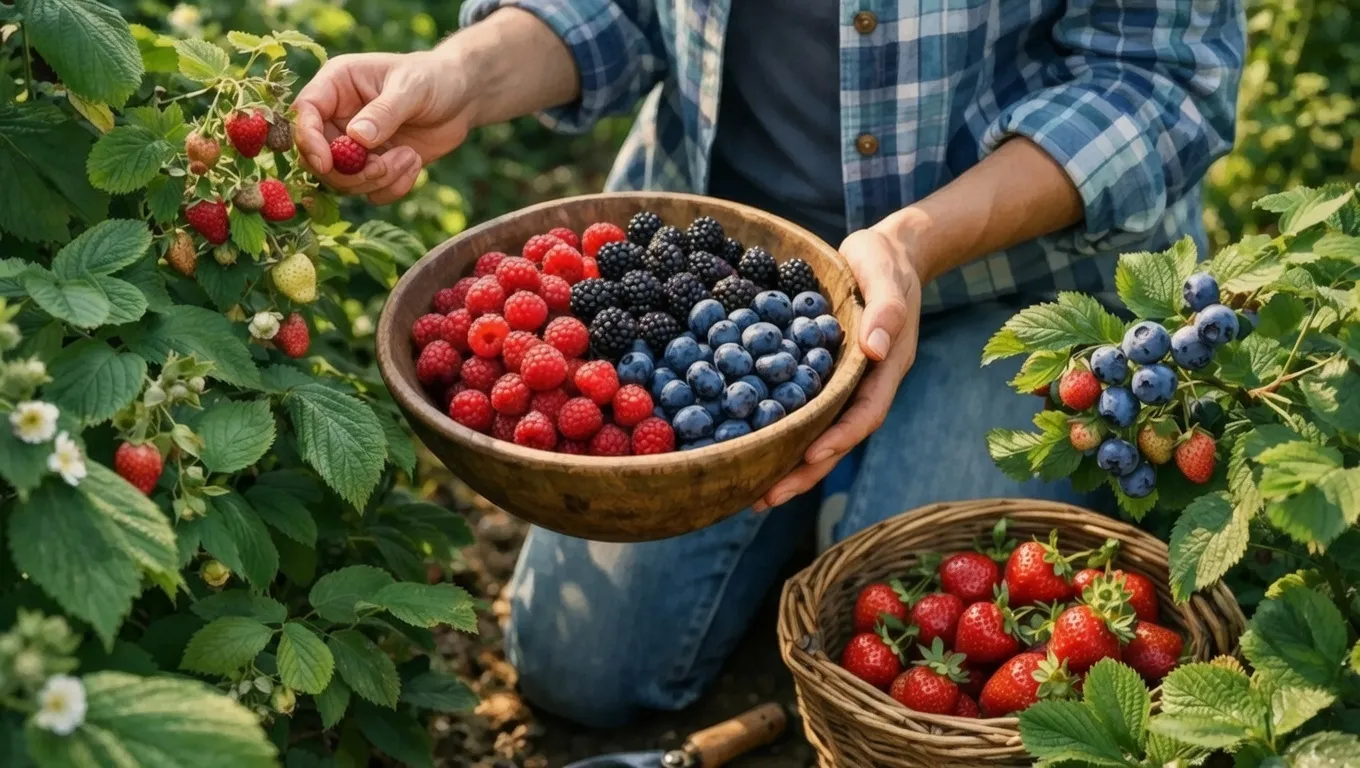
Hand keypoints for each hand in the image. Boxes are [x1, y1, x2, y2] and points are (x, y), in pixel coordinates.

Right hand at [293, 51, 476, 203]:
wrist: (462, 98)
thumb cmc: (434, 79)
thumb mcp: (412, 88)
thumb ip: (384, 112)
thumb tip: (356, 138)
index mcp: (336, 85)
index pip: (305, 113)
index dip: (308, 140)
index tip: (327, 163)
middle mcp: (338, 116)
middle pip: (317, 157)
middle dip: (349, 172)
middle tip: (383, 167)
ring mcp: (355, 145)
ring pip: (344, 181)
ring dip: (378, 180)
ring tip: (410, 158)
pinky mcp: (375, 166)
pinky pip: (371, 192)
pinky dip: (393, 188)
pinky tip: (415, 164)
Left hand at [754, 227, 921, 510]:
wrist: (884, 254)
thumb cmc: (886, 261)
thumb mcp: (888, 275)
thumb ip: (887, 310)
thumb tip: (875, 348)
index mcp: (885, 368)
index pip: (864, 414)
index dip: (839, 438)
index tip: (810, 457)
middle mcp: (863, 385)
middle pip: (836, 439)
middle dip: (804, 472)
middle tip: (764, 498)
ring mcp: (842, 384)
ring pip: (816, 432)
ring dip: (787, 464)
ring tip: (751, 493)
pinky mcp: (820, 375)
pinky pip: (799, 408)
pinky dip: (777, 430)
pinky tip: (746, 445)